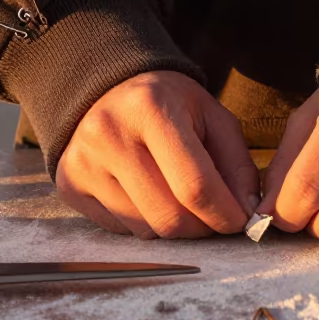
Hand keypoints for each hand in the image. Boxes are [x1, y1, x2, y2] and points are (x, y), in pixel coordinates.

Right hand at [55, 71, 258, 238]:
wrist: (108, 89)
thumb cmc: (168, 104)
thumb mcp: (211, 116)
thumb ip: (236, 163)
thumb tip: (248, 213)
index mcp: (151, 108)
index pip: (195, 185)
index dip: (225, 213)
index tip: (241, 221)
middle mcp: (109, 134)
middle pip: (169, 217)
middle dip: (202, 227)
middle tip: (213, 216)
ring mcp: (84, 161)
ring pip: (145, 229)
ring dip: (174, 228)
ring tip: (180, 200)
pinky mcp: (69, 184)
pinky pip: (120, 230)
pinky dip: (144, 223)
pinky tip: (148, 196)